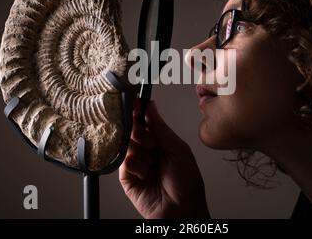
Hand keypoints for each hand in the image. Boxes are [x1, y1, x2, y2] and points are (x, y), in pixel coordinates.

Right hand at [119, 100, 209, 218]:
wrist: (182, 209)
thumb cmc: (187, 182)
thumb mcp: (178, 149)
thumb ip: (161, 128)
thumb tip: (150, 106)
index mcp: (160, 141)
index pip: (144, 120)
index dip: (138, 111)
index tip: (134, 102)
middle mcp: (147, 150)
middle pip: (132, 130)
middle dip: (140, 133)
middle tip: (151, 143)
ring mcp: (137, 163)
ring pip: (127, 144)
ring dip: (140, 151)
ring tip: (152, 162)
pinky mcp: (127, 177)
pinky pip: (124, 162)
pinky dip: (136, 166)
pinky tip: (146, 174)